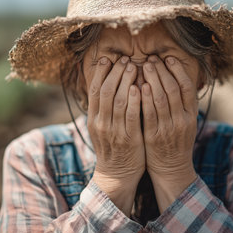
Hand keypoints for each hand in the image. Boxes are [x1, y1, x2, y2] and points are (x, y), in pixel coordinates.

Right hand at [87, 56, 144, 215]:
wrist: (116, 174)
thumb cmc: (113, 147)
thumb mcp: (102, 127)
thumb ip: (103, 108)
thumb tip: (106, 85)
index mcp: (94, 118)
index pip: (94, 90)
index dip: (101, 73)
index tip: (108, 59)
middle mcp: (101, 123)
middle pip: (105, 91)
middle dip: (115, 73)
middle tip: (124, 59)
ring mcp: (114, 131)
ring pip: (118, 101)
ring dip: (125, 81)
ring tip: (133, 66)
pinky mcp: (129, 139)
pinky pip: (131, 117)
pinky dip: (134, 101)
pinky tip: (139, 88)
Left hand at [141, 55, 197, 211]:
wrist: (172, 169)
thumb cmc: (176, 142)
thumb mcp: (185, 122)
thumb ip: (182, 103)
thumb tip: (177, 78)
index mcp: (191, 115)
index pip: (187, 87)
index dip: (177, 71)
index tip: (167, 59)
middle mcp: (181, 120)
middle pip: (172, 89)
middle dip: (161, 72)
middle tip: (150, 59)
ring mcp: (168, 128)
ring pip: (160, 99)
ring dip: (152, 80)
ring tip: (142, 66)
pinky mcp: (154, 137)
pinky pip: (149, 114)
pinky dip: (145, 99)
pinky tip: (139, 86)